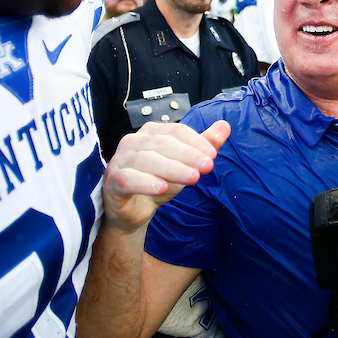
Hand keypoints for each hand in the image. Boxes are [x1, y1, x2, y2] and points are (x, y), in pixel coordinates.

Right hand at [103, 120, 230, 232]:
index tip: (213, 155)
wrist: (132, 211)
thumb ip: (203, 146)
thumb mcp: (184, 165)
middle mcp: (132, 142)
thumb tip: (225, 126)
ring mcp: (120, 160)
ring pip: (147, 160)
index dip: (195, 141)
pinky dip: (146, 183)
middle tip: (208, 166)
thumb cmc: (157, 182)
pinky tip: (163, 188)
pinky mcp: (112, 181)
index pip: (175, 131)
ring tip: (192, 177)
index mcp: (150, 133)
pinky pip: (128, 179)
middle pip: (162, 143)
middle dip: (188, 155)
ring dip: (172, 168)